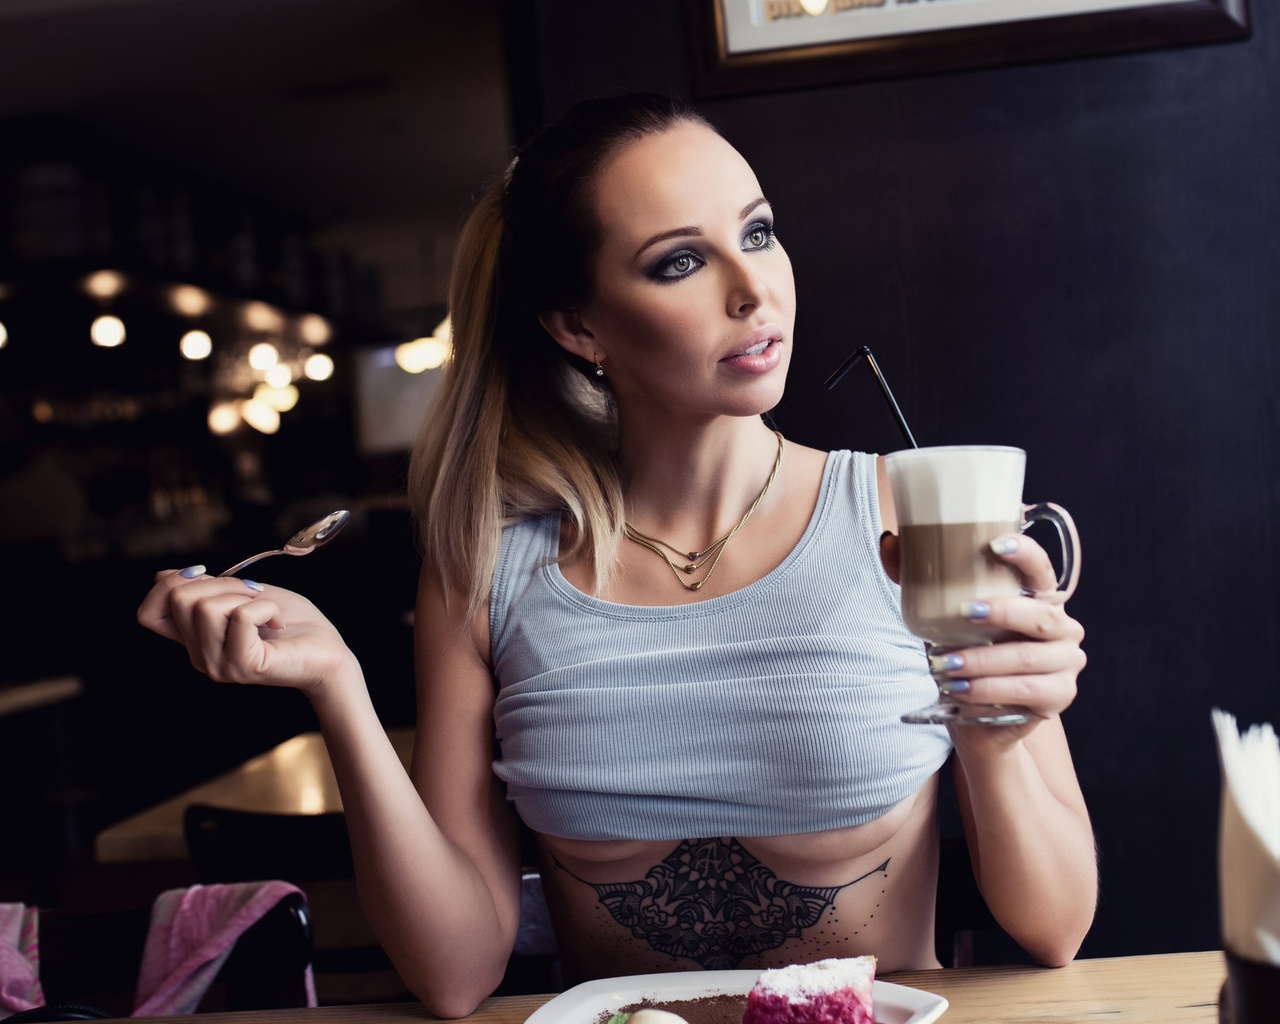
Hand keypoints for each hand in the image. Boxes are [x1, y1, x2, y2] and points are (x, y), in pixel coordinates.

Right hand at [137, 566, 356, 695]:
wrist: (329, 653)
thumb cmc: (292, 624)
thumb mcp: (244, 596)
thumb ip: (207, 589)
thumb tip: (163, 574)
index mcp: (195, 640)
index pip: (147, 615)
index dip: (168, 586)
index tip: (205, 576)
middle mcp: (200, 657)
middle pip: (179, 599)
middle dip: (221, 582)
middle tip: (253, 595)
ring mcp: (219, 665)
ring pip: (207, 607)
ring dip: (244, 596)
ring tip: (268, 612)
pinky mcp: (244, 666)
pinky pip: (241, 617)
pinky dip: (265, 607)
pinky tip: (278, 623)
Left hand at [926, 534, 1085, 742]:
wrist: (978, 714)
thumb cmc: (967, 654)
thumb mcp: (944, 618)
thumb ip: (922, 582)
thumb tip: (889, 543)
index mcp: (1039, 599)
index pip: (1041, 569)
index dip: (1026, 553)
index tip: (996, 544)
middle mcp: (1062, 627)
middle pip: (1040, 615)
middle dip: (1002, 612)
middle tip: (964, 612)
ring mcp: (1066, 662)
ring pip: (1026, 657)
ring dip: (982, 660)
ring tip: (944, 663)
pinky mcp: (1060, 695)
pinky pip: (1025, 690)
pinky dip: (988, 690)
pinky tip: (961, 690)